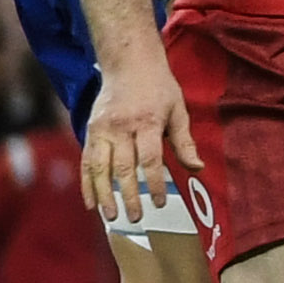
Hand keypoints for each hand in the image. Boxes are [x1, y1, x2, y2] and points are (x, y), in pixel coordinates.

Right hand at [80, 48, 198, 224]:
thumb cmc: (159, 89)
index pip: (149, 160)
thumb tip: (197, 169)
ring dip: (104, 195)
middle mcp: (121, 127)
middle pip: (122, 168)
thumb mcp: (178, 110)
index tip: (160, 204)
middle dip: (128, 196)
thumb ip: (184, 142)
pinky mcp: (89, 130)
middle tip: (135, 218)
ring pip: (99, 168)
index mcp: (147, 122)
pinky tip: (91, 203)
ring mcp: (101, 129)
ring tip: (111, 216)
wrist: (129, 63)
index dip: (154, 184)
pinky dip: (87, 184)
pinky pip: (86, 162)